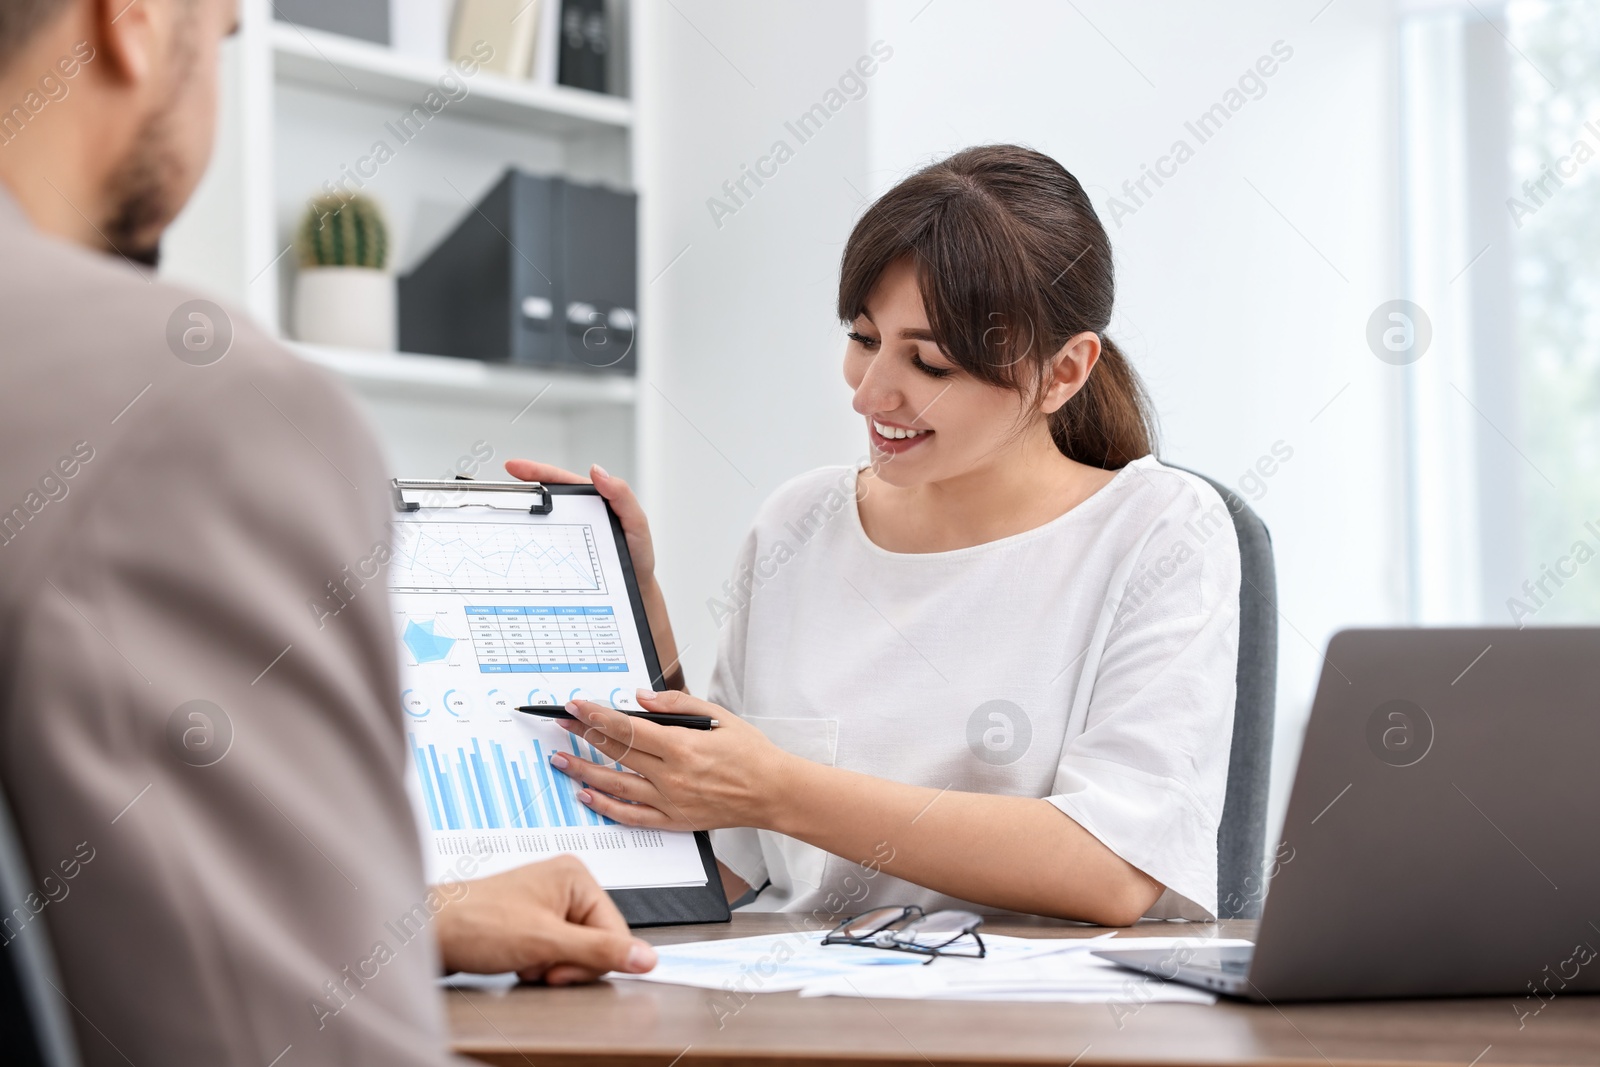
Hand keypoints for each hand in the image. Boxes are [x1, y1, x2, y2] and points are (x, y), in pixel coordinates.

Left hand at [433, 855, 656, 984]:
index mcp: (576, 876)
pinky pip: (557, 951)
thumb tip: (647, 958)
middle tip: (538, 963)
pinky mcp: (535, 919)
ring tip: (524, 959)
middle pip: (597, 941)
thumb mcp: (546, 942)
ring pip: (577, 951)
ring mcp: (549, 902)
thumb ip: (600, 951)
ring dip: (552, 966)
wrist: (428, 931)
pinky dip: (540, 964)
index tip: (559, 969)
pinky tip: (519, 960)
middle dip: (568, 963)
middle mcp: (565, 884)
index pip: (616, 930)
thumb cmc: (475, 923)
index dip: (591, 960)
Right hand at [504, 459, 657, 582]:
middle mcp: (576, 516)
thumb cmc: (637, 555)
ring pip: (539, 521)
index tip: (515, 467)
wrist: (635, 589)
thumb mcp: (636, 522)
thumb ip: (622, 496)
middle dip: (519, 490)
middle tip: (499, 489)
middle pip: (543, 499)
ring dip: (519, 517)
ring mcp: (566, 535)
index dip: (537, 472)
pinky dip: (527, 541)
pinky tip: (514, 542)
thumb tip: (598, 471)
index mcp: (592, 502)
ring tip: (500, 514)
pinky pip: (541, 545)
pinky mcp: (561, 555)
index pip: (561, 481)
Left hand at [551, 689, 792, 831]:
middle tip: (562, 725)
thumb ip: (678, 704)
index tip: (576, 707)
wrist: (773, 792)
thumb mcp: (720, 716)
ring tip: (561, 760)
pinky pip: (632, 816)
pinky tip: (587, 796)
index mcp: (683, 746)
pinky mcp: (674, 820)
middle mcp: (672, 776)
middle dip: (584, 736)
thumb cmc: (751, 753)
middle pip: (617, 753)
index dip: (597, 716)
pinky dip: (606, 807)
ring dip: (584, 771)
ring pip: (616, 785)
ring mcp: (671, 801)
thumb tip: (640, 698)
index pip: (628, 727)